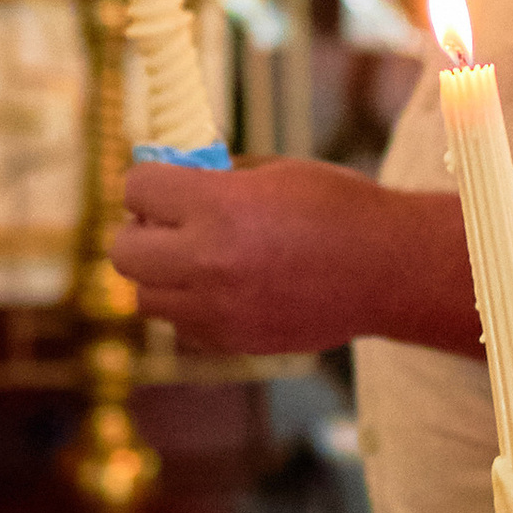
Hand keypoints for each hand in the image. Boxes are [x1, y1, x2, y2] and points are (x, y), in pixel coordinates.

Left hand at [111, 156, 427, 353]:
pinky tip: (227, 288)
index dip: (149, 180)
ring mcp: (217, 309)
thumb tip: (178, 176)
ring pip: (145, 296)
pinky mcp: (232, 341)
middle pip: (123, 251)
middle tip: (170, 223)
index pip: (136, 188)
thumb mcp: (276, 172)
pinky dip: (192, 306)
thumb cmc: (340, 209)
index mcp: (218, 207)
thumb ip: (219, 178)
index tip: (166, 181)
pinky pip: (182, 324)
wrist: (389, 270)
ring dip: (161, 274)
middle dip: (142, 231)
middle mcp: (207, 262)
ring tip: (198, 259)